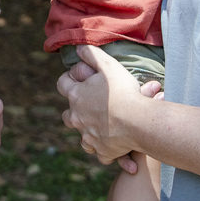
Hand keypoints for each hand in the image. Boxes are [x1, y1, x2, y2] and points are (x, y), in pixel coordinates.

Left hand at [57, 45, 150, 163]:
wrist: (137, 121)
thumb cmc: (123, 91)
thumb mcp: (108, 65)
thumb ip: (91, 54)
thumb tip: (78, 49)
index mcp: (76, 96)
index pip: (62, 84)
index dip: (68, 79)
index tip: (76, 78)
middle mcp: (77, 118)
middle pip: (68, 115)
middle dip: (75, 110)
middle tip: (89, 106)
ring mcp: (88, 136)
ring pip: (82, 136)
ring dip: (89, 131)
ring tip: (102, 125)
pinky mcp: (101, 150)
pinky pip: (99, 151)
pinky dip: (104, 148)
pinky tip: (113, 143)